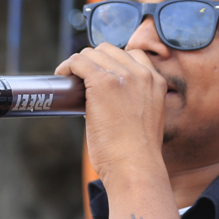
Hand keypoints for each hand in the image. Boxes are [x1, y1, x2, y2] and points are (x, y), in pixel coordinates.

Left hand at [55, 44, 168, 184]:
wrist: (136, 167)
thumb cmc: (137, 155)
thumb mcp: (148, 120)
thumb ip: (136, 103)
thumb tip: (110, 103)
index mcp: (156, 82)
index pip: (132, 55)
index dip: (112, 63)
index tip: (100, 76)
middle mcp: (142, 74)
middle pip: (110, 50)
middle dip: (93, 61)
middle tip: (81, 79)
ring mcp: (123, 76)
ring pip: (93, 53)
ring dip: (79, 63)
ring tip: (70, 78)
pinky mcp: (103, 82)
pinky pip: (79, 61)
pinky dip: (68, 66)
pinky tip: (63, 76)